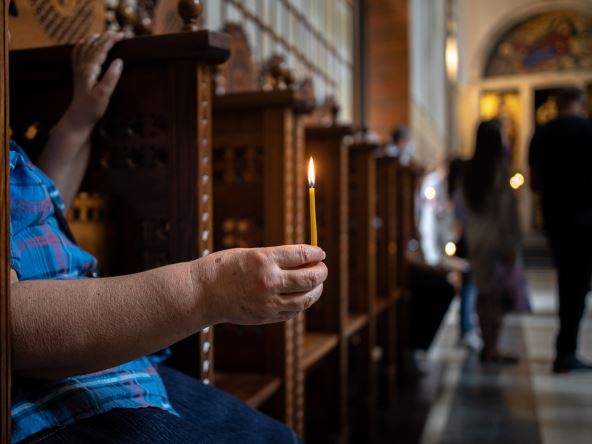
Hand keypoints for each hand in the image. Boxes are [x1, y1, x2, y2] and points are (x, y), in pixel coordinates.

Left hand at [64, 31, 124, 129]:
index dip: (111, 40)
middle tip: (118, 33)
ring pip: (84, 48)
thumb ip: (111, 77)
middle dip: (105, 37)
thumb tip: (119, 61)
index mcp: (89, 69)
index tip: (122, 35)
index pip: (101, 49)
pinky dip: (80, 46)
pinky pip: (76, 55)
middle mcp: (82, 66)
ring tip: (102, 34)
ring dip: (94, 39)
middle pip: (93, 46)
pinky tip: (82, 43)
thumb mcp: (104, 94)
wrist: (78, 118)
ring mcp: (78, 70)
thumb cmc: (92, 108)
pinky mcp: (77, 75)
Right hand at [193, 245, 327, 324]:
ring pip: (305, 298)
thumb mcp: (252, 254)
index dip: (315, 253)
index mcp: (264, 260)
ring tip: (317, 283)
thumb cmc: (226, 268)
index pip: (301, 255)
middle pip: (309, 278)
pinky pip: (293, 311)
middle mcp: (268, 281)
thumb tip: (307, 261)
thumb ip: (278, 259)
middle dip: (321, 272)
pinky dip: (302, 303)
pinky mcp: (266, 316)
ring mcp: (268, 302)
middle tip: (322, 268)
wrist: (202, 292)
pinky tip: (302, 296)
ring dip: (316, 290)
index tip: (320, 252)